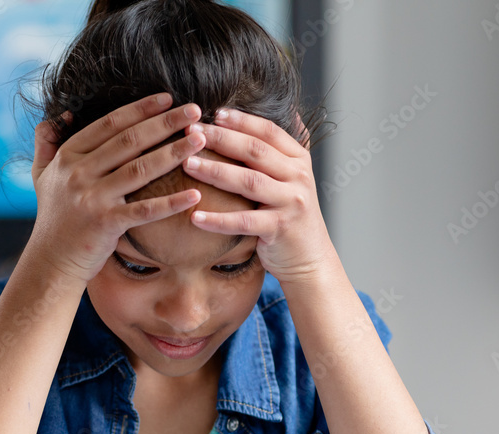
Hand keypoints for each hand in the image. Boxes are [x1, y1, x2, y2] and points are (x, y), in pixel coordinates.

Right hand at [26, 93, 207, 283]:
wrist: (50, 261)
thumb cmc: (54, 217)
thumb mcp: (42, 175)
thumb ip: (46, 142)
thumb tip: (64, 113)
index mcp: (67, 156)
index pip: (109, 124)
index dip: (140, 109)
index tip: (167, 98)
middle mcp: (78, 173)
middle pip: (129, 141)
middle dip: (165, 123)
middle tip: (194, 110)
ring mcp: (92, 198)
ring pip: (140, 169)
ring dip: (174, 152)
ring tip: (200, 140)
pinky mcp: (106, 224)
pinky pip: (144, 210)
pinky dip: (170, 202)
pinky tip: (194, 194)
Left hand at [182, 109, 337, 284]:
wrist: (310, 257)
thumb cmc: (291, 216)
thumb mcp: (293, 178)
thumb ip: (284, 151)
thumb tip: (288, 112)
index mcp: (298, 160)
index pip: (269, 132)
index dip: (241, 121)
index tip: (214, 113)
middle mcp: (298, 177)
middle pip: (255, 151)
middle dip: (221, 139)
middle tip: (192, 131)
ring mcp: (291, 202)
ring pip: (248, 182)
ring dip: (215, 171)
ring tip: (188, 164)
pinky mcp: (280, 228)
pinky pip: (243, 221)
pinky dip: (218, 220)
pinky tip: (195, 216)